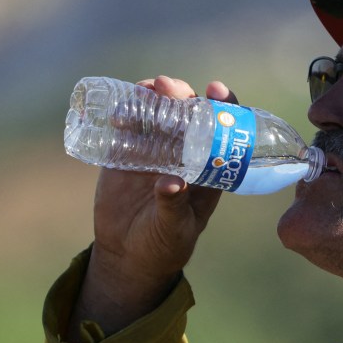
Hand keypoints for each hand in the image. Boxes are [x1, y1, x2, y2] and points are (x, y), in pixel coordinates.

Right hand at [67, 76, 237, 342]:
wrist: (129, 255)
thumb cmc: (164, 244)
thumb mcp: (174, 228)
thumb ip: (173, 207)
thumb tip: (171, 183)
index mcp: (209, 166)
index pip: (223, 129)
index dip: (223, 105)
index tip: (216, 90)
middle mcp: (185, 152)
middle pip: (188, 112)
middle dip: (181, 93)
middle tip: (167, 87)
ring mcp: (155, 150)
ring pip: (158, 112)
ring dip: (153, 96)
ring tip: (144, 91)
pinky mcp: (126, 154)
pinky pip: (128, 127)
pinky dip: (125, 114)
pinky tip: (120, 114)